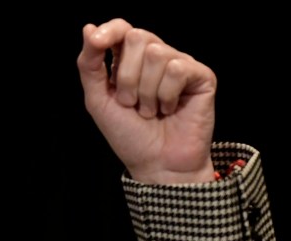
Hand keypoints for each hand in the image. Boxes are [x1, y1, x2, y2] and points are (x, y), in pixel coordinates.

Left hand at [77, 18, 216, 183]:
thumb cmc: (128, 134)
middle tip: (131, 103)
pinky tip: (170, 109)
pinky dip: (167, 95)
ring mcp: (180, 64)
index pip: (121, 27)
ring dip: (146, 92)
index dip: (110, 30)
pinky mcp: (201, 76)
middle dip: (126, 77)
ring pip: (157, 54)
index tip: (97, 42)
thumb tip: (88, 28)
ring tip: (151, 110)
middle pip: (137, 37)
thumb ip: (90, 65)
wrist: (156, 164)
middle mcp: (156, 57)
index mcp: (129, 60)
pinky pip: (178, 69)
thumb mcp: (98, 100)